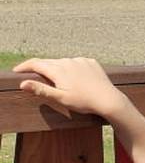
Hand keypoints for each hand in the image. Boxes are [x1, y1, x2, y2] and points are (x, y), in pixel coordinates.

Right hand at [12, 57, 130, 118]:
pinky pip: (76, 63)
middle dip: (39, 67)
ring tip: (53, 76)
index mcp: (58, 70)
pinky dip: (71, 67)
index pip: (36, 64)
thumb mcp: (60, 98)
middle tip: (31, 73)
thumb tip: (23, 83)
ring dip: (56, 67)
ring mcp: (81, 61)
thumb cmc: (84, 102)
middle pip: (48, 62)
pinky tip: (72, 76)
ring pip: (63, 62)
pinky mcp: (91, 62)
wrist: (109, 100)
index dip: (24, 66)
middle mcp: (68, 61)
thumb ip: (41, 90)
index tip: (17, 71)